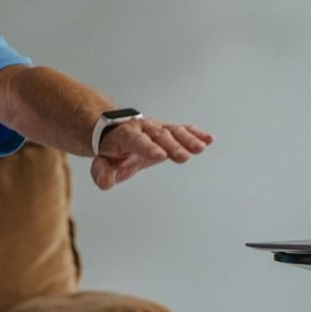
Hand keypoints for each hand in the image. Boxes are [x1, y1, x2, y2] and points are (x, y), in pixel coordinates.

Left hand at [90, 116, 213, 189]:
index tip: (160, 156)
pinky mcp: (168, 131)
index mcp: (125, 136)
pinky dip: (195, 133)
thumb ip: (102, 173)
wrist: (115, 134)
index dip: (148, 147)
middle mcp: (143, 128)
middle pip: (158, 136)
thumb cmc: (110, 152)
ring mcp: (157, 129)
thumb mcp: (102, 164)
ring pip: (173, 131)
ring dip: (187, 139)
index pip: (136, 141)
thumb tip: (106, 183)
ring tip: (200, 148)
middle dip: (172, 146)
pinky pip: (183, 130)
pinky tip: (209, 140)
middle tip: (184, 157)